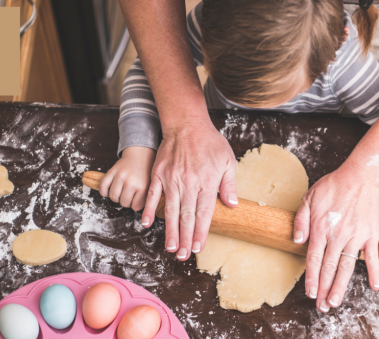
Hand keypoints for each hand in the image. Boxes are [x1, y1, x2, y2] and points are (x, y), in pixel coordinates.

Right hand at [99, 146, 155, 210]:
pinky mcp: (111, 171)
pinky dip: (104, 191)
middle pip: (123, 203)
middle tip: (129, 194)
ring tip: (121, 191)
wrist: (140, 155)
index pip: (135, 207)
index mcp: (143, 186)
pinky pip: (103, 187)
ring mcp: (120, 176)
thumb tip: (145, 219)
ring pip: (113, 197)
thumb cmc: (145, 173)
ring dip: (116, 197)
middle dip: (126, 201)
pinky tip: (109, 190)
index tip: (137, 198)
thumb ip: (146, 199)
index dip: (135, 204)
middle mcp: (131, 182)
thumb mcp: (151, 185)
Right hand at [142, 119, 237, 260]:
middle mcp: (189, 183)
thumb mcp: (228, 160)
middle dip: (184, 238)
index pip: (204, 213)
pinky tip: (146, 223)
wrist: (186, 124)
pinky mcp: (158, 174)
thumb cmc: (210, 142)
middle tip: (182, 255)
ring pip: (170, 210)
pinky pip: (152, 195)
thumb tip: (232, 205)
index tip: (197, 247)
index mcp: (207, 182)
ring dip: (170, 230)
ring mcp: (171, 179)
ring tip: (169, 247)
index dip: (200, 232)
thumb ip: (229, 184)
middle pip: (187, 216)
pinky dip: (148, 209)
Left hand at [292, 164, 378, 313]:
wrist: (361, 176)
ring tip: (336, 302)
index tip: (310, 292)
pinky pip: (373, 258)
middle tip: (322, 306)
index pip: (314, 259)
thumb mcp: (309, 197)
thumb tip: (296, 240)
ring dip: (341, 287)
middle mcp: (338, 235)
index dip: (312, 278)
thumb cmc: (333, 185)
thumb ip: (301, 220)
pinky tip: (375, 287)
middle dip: (324, 289)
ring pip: (347, 267)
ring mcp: (356, 236)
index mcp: (321, 228)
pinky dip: (375, 273)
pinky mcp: (370, 235)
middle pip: (329, 268)